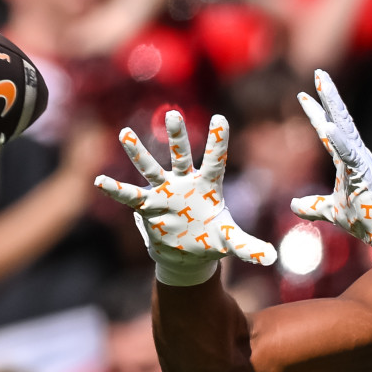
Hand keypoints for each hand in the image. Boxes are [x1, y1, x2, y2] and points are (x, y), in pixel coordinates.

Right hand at [95, 111, 275, 285]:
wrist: (187, 254)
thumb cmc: (211, 240)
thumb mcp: (231, 242)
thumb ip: (249, 247)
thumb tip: (272, 258)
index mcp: (209, 186)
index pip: (216, 160)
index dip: (218, 141)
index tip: (220, 118)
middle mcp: (185, 183)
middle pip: (181, 155)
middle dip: (177, 136)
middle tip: (174, 113)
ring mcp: (165, 192)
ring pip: (151, 168)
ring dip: (139, 153)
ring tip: (125, 133)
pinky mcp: (149, 206)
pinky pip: (130, 197)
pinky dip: (116, 191)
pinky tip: (99, 181)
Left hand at [293, 70, 371, 257]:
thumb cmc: (364, 221)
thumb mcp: (330, 211)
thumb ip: (313, 205)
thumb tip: (293, 205)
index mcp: (348, 162)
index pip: (329, 133)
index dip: (317, 114)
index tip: (303, 95)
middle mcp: (356, 157)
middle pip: (340, 121)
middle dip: (328, 96)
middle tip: (318, 73)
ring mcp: (362, 163)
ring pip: (346, 129)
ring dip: (333, 106)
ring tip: (321, 85)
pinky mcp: (366, 174)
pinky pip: (349, 154)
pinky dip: (338, 140)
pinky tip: (326, 126)